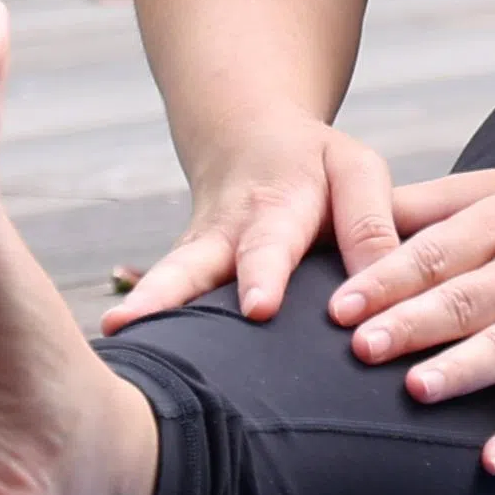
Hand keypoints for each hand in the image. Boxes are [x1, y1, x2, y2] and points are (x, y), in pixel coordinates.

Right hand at [103, 119, 400, 330]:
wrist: (247, 138)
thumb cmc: (315, 165)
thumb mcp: (356, 172)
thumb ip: (371, 224)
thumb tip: (384, 293)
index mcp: (274, 206)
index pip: (269, 245)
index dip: (263, 276)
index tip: (258, 308)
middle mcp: (223, 233)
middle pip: (190, 264)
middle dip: (165, 294)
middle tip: (132, 321)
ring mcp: (193, 256)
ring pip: (164, 281)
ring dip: (139, 308)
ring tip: (111, 335)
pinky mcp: (180, 275)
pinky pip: (160, 299)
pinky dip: (141, 322)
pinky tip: (121, 356)